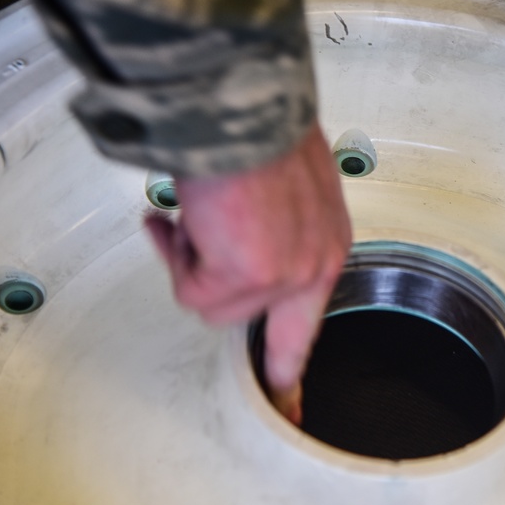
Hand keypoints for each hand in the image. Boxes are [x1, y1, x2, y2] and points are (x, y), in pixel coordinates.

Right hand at [145, 122, 351, 423]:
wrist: (242, 101)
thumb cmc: (259, 128)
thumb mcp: (281, 186)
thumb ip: (268, 226)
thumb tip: (228, 241)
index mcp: (328, 243)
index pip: (311, 319)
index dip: (293, 365)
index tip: (290, 403)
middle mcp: (317, 264)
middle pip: (271, 333)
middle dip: (247, 335)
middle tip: (240, 332)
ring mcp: (287, 273)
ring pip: (213, 305)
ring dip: (191, 259)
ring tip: (195, 213)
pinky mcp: (251, 273)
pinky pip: (192, 290)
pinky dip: (176, 254)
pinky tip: (185, 215)